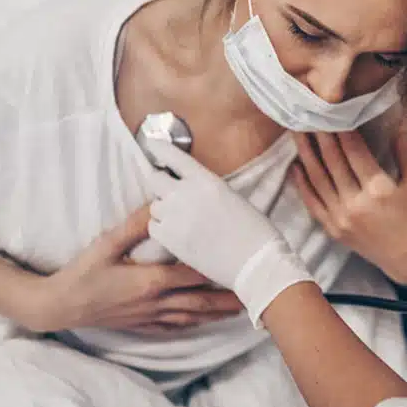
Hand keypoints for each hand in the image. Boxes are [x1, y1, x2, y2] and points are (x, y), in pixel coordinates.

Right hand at [26, 205, 243, 333]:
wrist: (59, 306)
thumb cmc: (82, 272)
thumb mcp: (106, 244)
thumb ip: (134, 226)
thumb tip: (158, 205)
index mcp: (151, 280)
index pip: (193, 274)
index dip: (217, 269)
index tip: (238, 263)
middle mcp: (155, 302)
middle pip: (199, 301)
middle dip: (226, 299)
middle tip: (251, 297)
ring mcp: (149, 317)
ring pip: (190, 317)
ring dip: (215, 314)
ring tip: (237, 311)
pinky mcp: (140, 325)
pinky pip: (173, 327)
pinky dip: (191, 324)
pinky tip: (201, 323)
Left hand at [143, 140, 314, 326]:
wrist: (255, 262)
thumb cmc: (253, 229)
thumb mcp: (231, 196)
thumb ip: (205, 188)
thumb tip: (187, 187)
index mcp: (206, 180)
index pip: (173, 156)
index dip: (159, 148)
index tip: (151, 144)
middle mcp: (186, 194)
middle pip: (155, 179)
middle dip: (161, 184)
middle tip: (170, 192)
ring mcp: (175, 218)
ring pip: (154, 206)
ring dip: (164, 209)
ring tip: (182, 219)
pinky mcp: (170, 240)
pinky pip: (154, 227)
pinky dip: (162, 229)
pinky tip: (178, 234)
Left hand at [291, 130, 406, 284]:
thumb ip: (405, 153)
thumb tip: (397, 123)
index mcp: (379, 189)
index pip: (354, 151)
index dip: (342, 130)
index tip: (333, 111)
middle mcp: (356, 204)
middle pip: (332, 161)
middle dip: (321, 135)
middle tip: (310, 115)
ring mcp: (341, 218)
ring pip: (318, 179)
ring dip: (306, 153)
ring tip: (297, 132)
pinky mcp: (333, 230)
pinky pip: (312, 202)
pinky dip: (302, 183)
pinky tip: (295, 166)